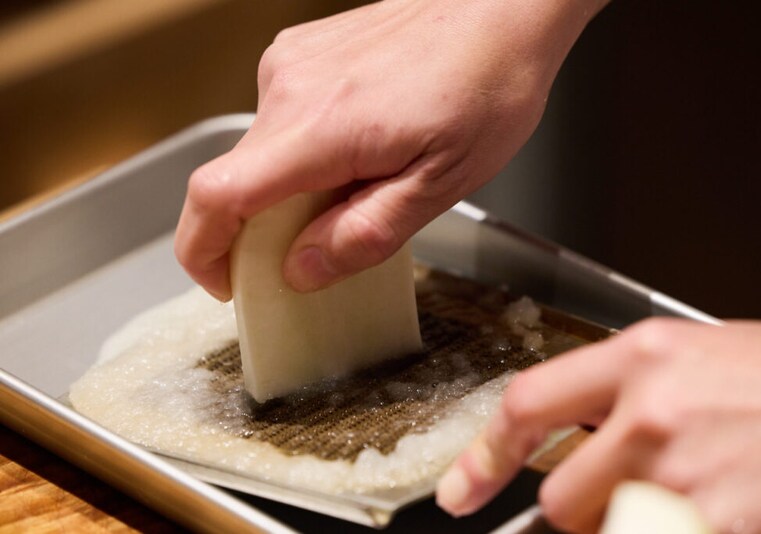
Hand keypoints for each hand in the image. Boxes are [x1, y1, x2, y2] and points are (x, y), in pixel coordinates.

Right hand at [174, 0, 605, 299]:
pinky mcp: (302, 52)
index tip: (223, 283)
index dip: (202, 250)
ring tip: (365, 182)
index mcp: (321, 127)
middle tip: (321, 246)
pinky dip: (306, 151)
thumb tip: (300, 270)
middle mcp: (291, 87)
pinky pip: (283, 120)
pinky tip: (363, 146)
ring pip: (263, 152)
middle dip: (263, 229)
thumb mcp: (442, 184)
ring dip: (293, 187)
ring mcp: (292, 63)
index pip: (217, 195)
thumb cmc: (487, 85)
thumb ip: (366, 233)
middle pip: (236, 178)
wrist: (500, 8)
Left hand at [436, 318, 760, 533]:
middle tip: (633, 500)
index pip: (529, 402)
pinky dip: (680, 531)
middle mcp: (652, 409)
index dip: (484, 454)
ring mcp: (684, 468)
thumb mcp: (701, 358)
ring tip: (691, 499)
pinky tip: (724, 511)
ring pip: (607, 530)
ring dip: (633, 528)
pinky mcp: (721, 519)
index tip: (461, 492)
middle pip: (563, 496)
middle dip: (587, 513)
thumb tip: (584, 438)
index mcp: (643, 356)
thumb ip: (631, 394)